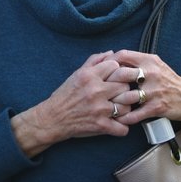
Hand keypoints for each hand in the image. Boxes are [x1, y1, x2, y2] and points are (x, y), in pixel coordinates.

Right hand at [11, 52, 130, 157]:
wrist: (53, 118)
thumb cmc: (65, 96)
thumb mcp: (76, 74)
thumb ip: (94, 61)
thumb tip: (111, 53)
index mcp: (89, 76)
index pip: (116, 66)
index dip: (118, 71)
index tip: (115, 77)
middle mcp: (95, 91)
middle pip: (124, 85)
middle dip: (123, 89)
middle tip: (118, 94)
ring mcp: (99, 109)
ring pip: (127, 106)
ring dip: (124, 108)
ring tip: (117, 109)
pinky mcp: (101, 126)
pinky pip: (123, 128)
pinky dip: (122, 128)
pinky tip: (116, 123)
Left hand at [105, 50, 180, 129]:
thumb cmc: (168, 80)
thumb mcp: (156, 64)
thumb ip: (138, 60)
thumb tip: (114, 58)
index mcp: (150, 61)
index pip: (124, 55)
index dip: (109, 61)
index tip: (102, 68)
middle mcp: (152, 74)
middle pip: (121, 75)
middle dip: (108, 83)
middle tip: (100, 89)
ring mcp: (154, 92)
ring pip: (125, 96)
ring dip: (114, 102)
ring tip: (106, 105)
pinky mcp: (156, 108)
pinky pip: (135, 114)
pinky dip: (124, 118)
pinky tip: (118, 118)